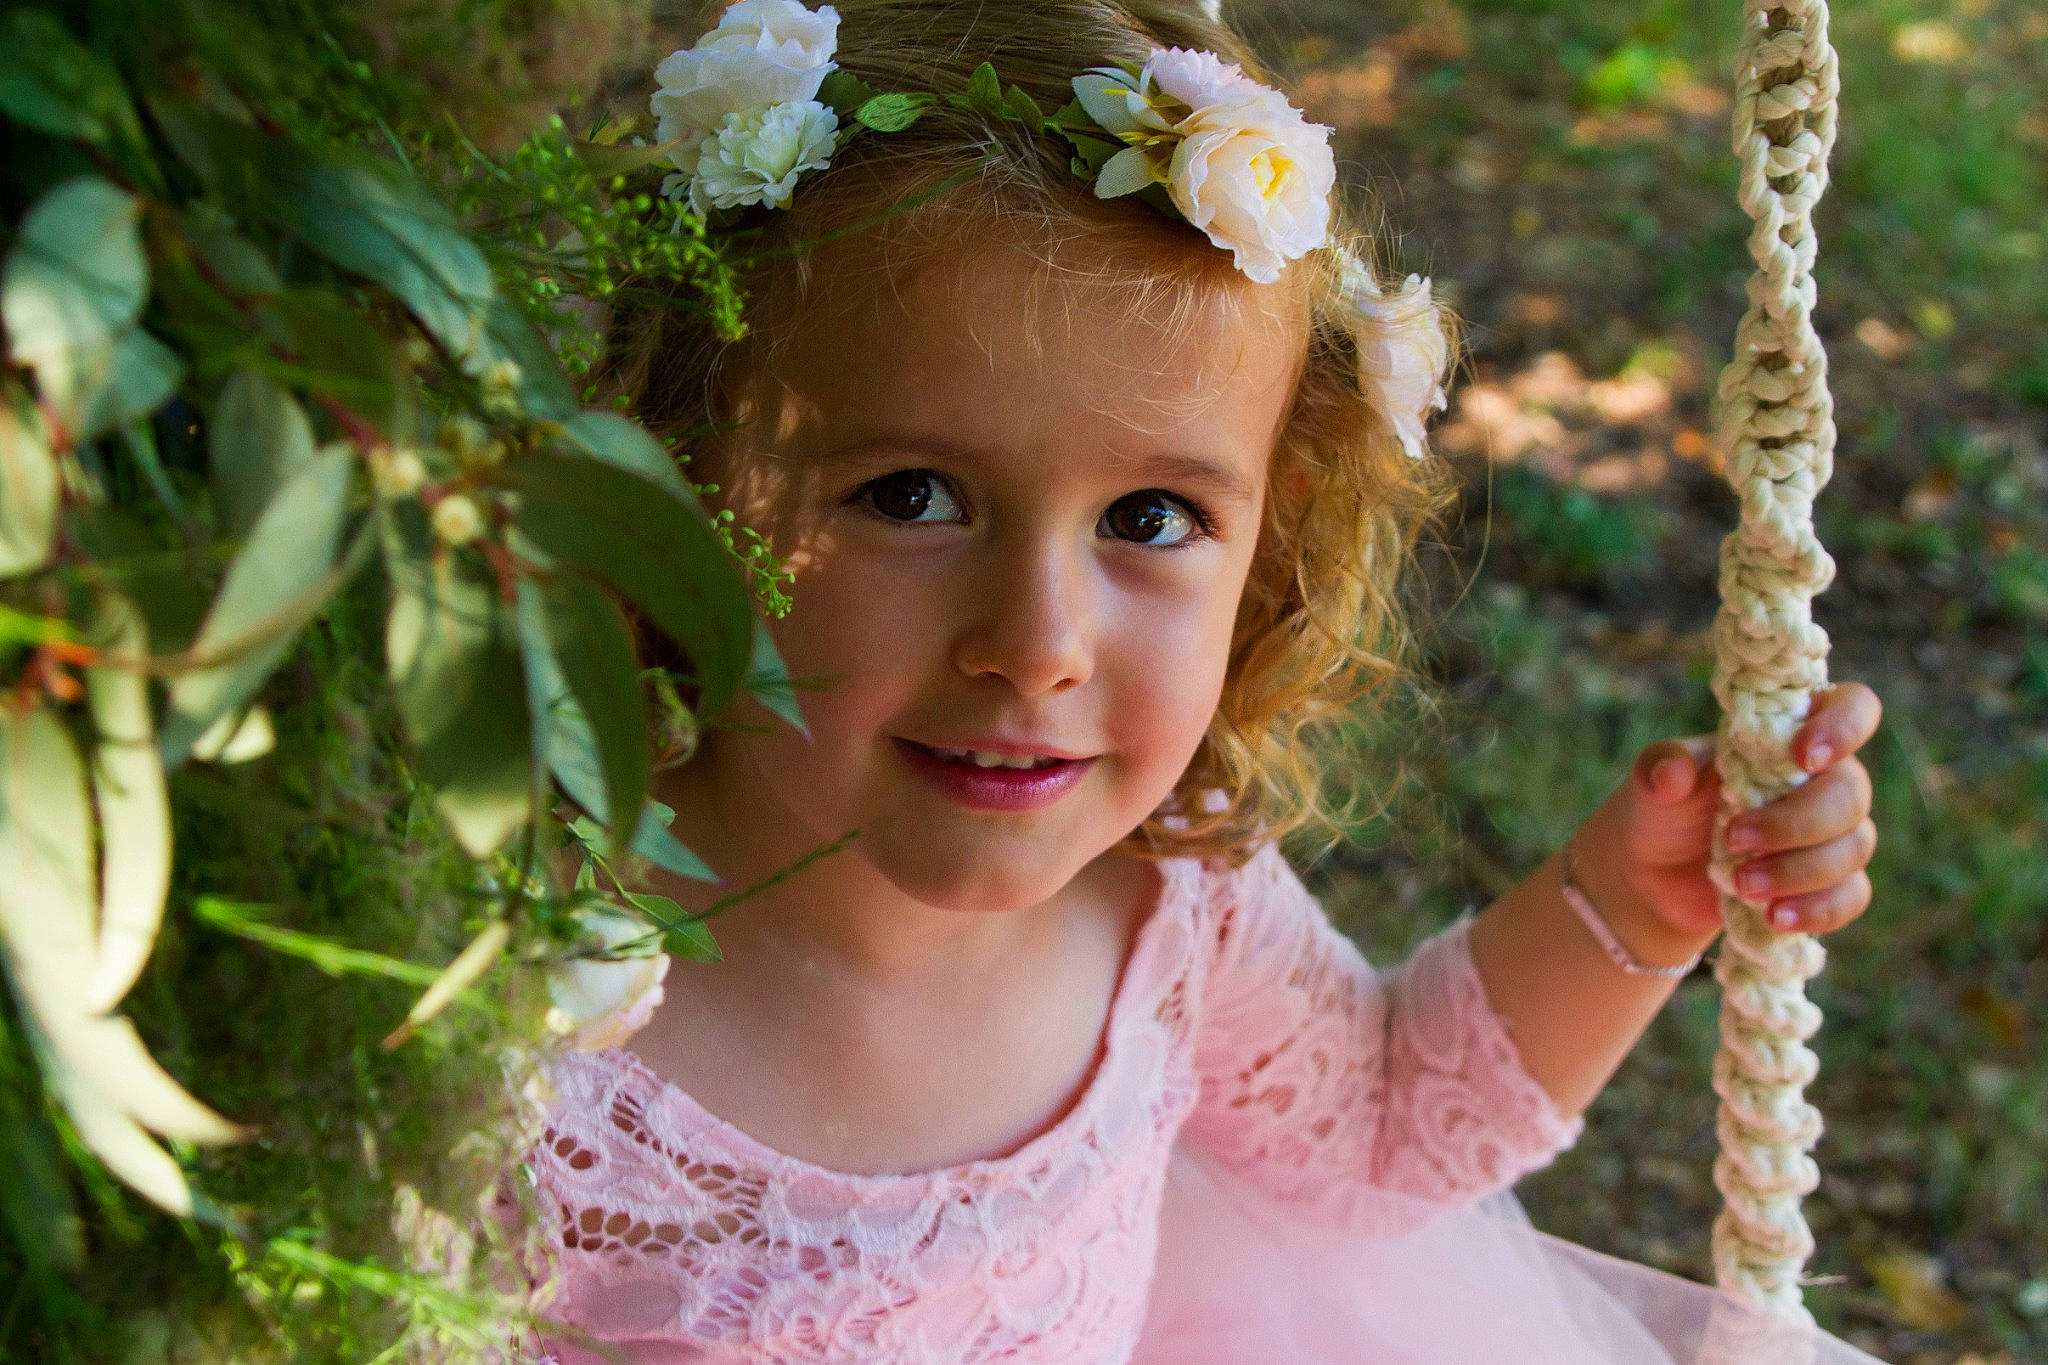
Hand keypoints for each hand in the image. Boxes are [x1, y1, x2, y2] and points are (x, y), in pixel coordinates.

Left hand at [1605, 682, 1881, 940]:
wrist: (1651, 877)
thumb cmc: (1662, 810)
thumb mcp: (1651, 782)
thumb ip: (1660, 767)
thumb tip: (1673, 772)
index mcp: (1788, 735)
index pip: (1852, 707)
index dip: (1844, 726)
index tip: (1802, 757)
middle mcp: (1822, 780)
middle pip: (1851, 793)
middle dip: (1796, 823)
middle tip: (1734, 839)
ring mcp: (1830, 834)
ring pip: (1854, 848)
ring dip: (1799, 871)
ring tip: (1741, 884)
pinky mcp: (1827, 884)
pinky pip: (1851, 896)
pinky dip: (1816, 909)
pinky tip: (1774, 917)